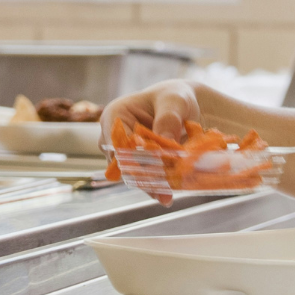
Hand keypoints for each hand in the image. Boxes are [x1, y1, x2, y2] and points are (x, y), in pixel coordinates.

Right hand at [99, 81, 201, 205]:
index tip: (155, 165)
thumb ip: (168, 119)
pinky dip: (154, 186)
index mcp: (115, 115)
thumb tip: (165, 141)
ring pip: (130, 174)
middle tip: (163, 190)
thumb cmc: (174, 98)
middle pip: (122, 162)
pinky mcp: (135, 165)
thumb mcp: (174, 102)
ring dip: (149, 184)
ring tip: (166, 195)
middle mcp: (112, 137)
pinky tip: (166, 196)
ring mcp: (122, 153)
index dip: (134, 155)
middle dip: (142, 175)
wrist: (182, 107)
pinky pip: (141, 179)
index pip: (118, 141)